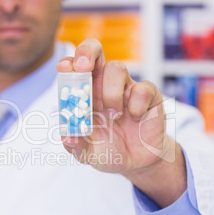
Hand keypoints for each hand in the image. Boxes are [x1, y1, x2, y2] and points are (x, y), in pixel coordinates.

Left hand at [57, 39, 186, 207]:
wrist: (136, 163)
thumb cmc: (107, 150)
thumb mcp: (87, 153)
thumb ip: (75, 144)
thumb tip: (66, 135)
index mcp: (84, 94)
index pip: (74, 68)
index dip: (69, 63)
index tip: (64, 69)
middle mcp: (103, 85)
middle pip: (95, 51)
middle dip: (87, 52)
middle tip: (83, 67)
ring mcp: (126, 88)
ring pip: (117, 68)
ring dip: (111, 93)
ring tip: (113, 115)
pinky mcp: (149, 95)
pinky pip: (143, 88)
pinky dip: (136, 104)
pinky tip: (135, 118)